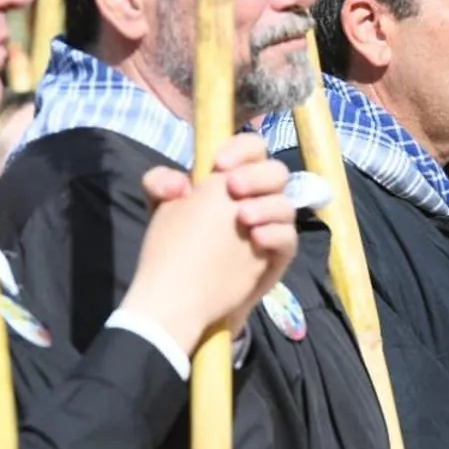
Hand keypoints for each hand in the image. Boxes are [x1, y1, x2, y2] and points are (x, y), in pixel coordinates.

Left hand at [127, 134, 298, 344]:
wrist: (179, 299)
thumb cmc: (174, 249)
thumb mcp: (159, 211)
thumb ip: (159, 184)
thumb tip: (179, 182)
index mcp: (231, 181)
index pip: (251, 150)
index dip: (242, 149)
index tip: (219, 164)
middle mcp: (255, 199)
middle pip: (276, 172)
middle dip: (256, 175)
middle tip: (231, 188)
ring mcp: (269, 227)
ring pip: (286, 204)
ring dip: (267, 205)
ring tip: (242, 218)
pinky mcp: (276, 256)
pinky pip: (290, 239)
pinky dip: (276, 233)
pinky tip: (256, 238)